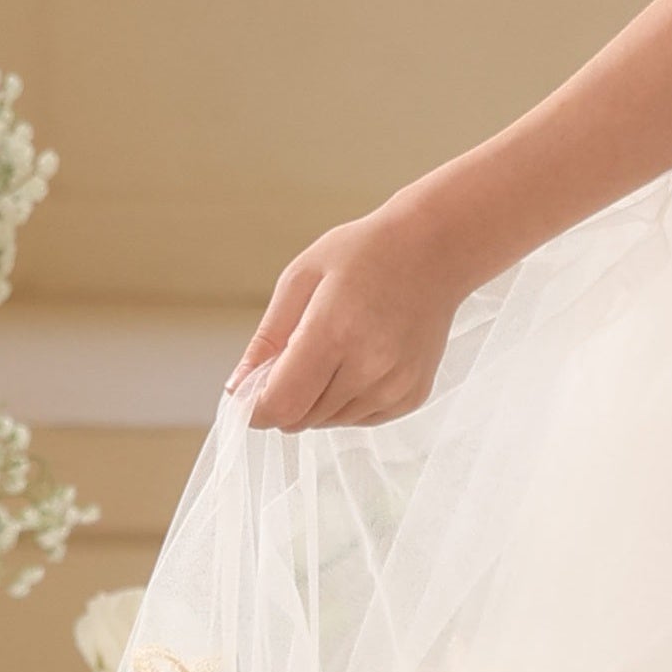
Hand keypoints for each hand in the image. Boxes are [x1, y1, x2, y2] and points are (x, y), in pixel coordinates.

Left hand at [234, 194, 469, 430]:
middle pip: (300, 419)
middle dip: (284, 398)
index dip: (255, 408)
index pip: (280, 406)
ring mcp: (395, 385)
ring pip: (328, 422)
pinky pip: (359, 419)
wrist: (435, 250)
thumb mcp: (301, 279)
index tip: (249, 392)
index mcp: (334, 333)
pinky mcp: (412, 395)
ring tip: (333, 349)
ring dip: (316, 399)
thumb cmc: (365, 254)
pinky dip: (347, 400)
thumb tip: (237, 387)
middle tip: (294, 355)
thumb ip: (267, 339)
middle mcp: (369, 367)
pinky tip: (359, 358)